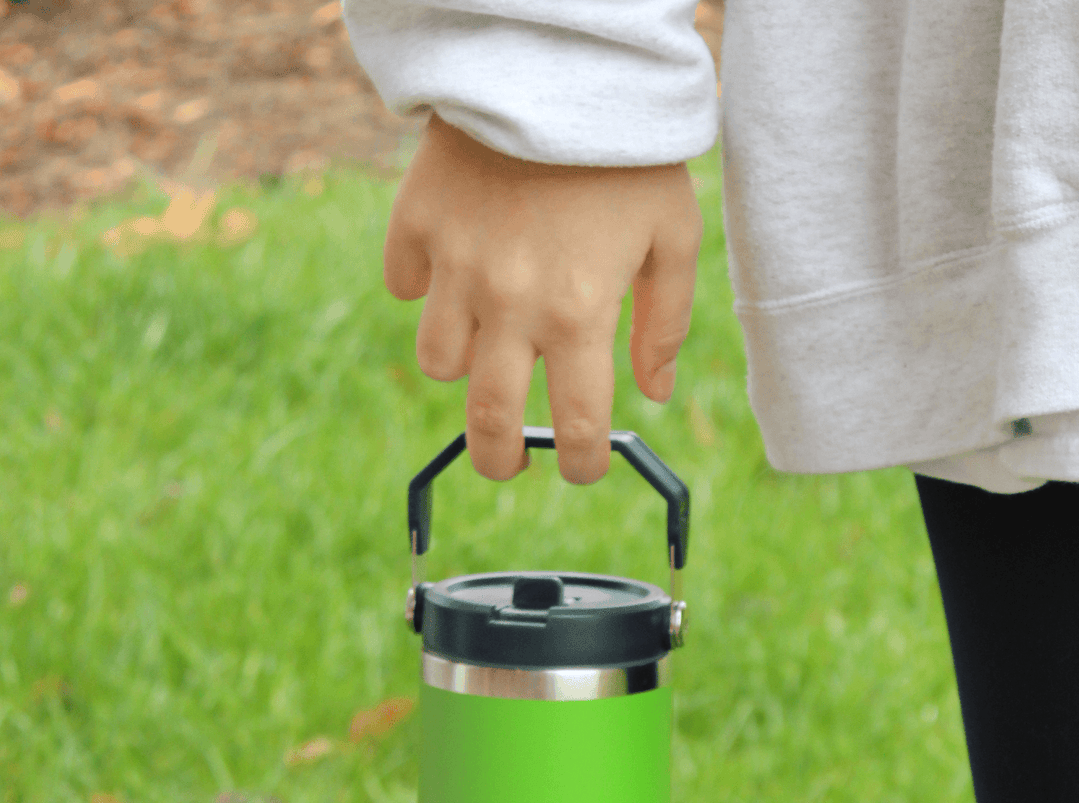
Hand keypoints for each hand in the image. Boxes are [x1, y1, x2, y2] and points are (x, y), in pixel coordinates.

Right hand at [384, 114, 703, 483]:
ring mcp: (456, 266)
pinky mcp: (417, 222)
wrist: (559, 60)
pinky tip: (450, 278)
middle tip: (509, 463)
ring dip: (464, 369)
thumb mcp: (673, 237)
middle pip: (490, 421)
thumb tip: (652, 395)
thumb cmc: (630, 153)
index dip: (582, 463)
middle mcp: (512, 305)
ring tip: (488, 352)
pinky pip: (404, 284)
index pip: (578, 428)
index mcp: (580, 316)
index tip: (582, 467)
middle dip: (500, 460)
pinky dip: (422, 292)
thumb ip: (664, 325)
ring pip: (438, 361)